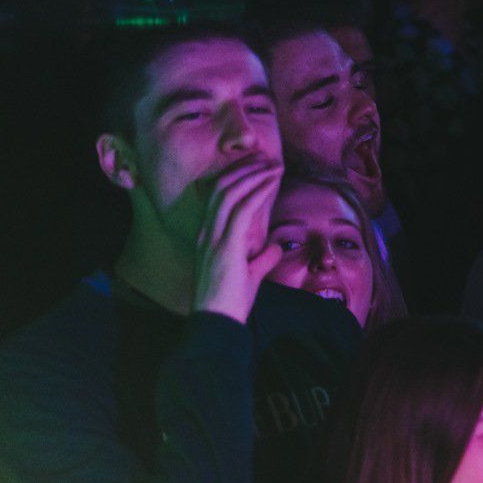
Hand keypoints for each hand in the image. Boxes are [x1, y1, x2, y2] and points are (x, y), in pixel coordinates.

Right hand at [191, 156, 282, 323]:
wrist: (217, 324)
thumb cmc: (231, 304)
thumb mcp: (250, 276)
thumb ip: (262, 259)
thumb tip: (276, 248)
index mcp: (209, 239)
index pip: (220, 199)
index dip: (237, 180)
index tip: (257, 168)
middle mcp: (206, 234)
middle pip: (222, 189)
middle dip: (245, 170)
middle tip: (266, 158)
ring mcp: (213, 239)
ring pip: (230, 194)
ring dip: (253, 175)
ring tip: (272, 164)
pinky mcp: (225, 246)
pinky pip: (241, 210)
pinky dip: (256, 191)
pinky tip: (270, 182)